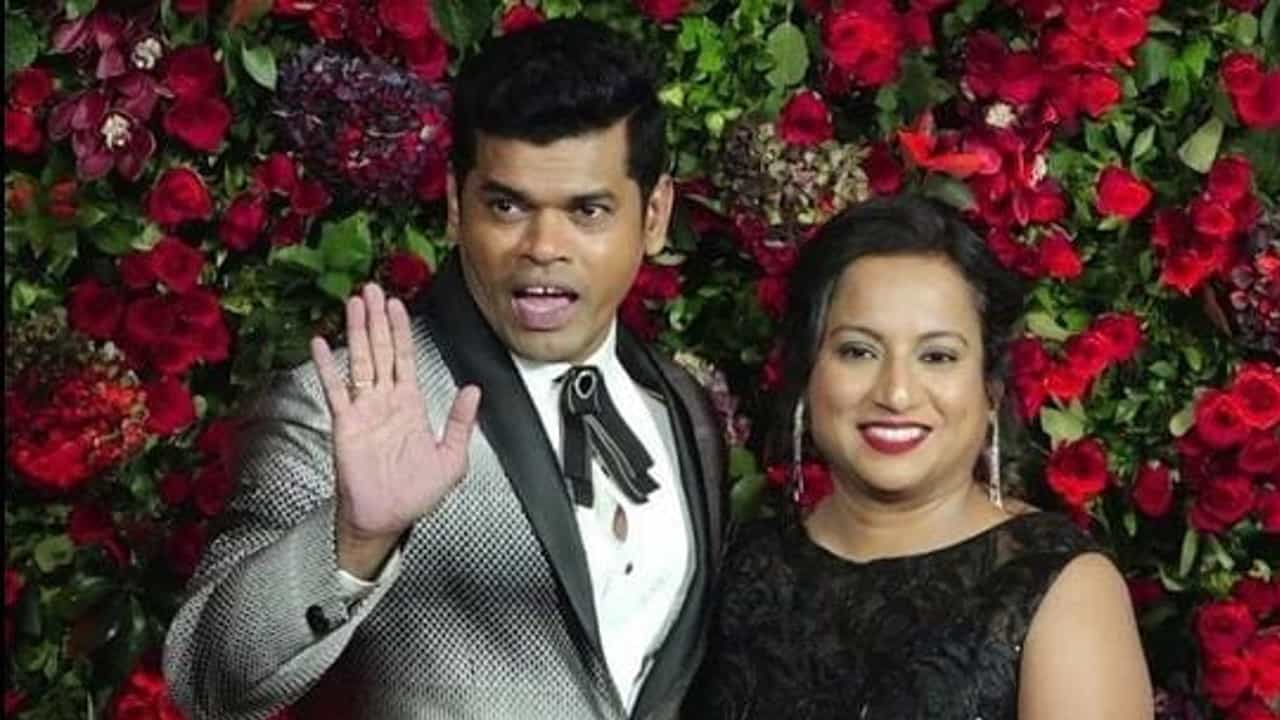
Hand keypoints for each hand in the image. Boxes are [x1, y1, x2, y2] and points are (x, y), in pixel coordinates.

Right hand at [311, 283, 480, 577]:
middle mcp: (386, 402)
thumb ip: (461, 422)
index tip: (397, 304)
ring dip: (357, 331)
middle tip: (371, 288)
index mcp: (411, 406)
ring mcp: (363, 410)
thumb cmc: (416, 495)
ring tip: (353, 302)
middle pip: (381, 350)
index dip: (402, 330)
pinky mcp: (345, 424)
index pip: (406, 358)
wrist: (387, 519)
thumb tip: (474, 389)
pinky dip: (328, 365)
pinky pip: (335, 389)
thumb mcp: (452, 459)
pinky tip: (321, 343)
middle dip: (377, 319)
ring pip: (360, 360)